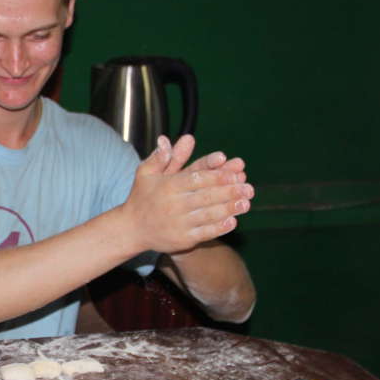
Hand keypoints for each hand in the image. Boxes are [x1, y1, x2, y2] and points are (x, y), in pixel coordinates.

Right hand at [122, 134, 253, 254]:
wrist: (131, 229)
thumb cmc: (142, 197)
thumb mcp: (145, 173)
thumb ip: (160, 157)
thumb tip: (167, 140)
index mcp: (167, 186)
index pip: (196, 178)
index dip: (217, 175)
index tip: (235, 172)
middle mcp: (173, 204)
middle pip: (206, 196)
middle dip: (229, 192)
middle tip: (248, 187)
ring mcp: (178, 223)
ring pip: (208, 215)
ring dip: (229, 209)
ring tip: (246, 203)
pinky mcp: (182, 240)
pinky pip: (204, 233)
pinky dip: (219, 227)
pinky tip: (233, 221)